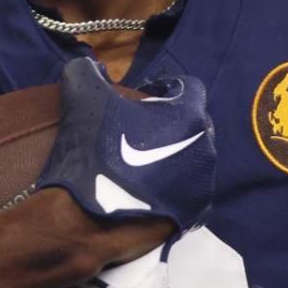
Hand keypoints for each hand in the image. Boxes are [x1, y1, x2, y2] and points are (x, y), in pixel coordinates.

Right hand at [36, 57, 215, 232]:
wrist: (87, 222)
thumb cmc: (93, 153)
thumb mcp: (82, 98)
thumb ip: (86, 71)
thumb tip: (88, 65)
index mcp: (189, 115)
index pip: (187, 88)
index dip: (163, 89)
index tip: (141, 99)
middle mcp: (205, 149)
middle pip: (191, 126)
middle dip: (169, 125)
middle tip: (136, 132)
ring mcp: (201, 186)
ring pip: (190, 161)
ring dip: (171, 157)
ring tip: (139, 164)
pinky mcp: (191, 217)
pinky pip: (185, 193)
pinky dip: (169, 189)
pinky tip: (143, 191)